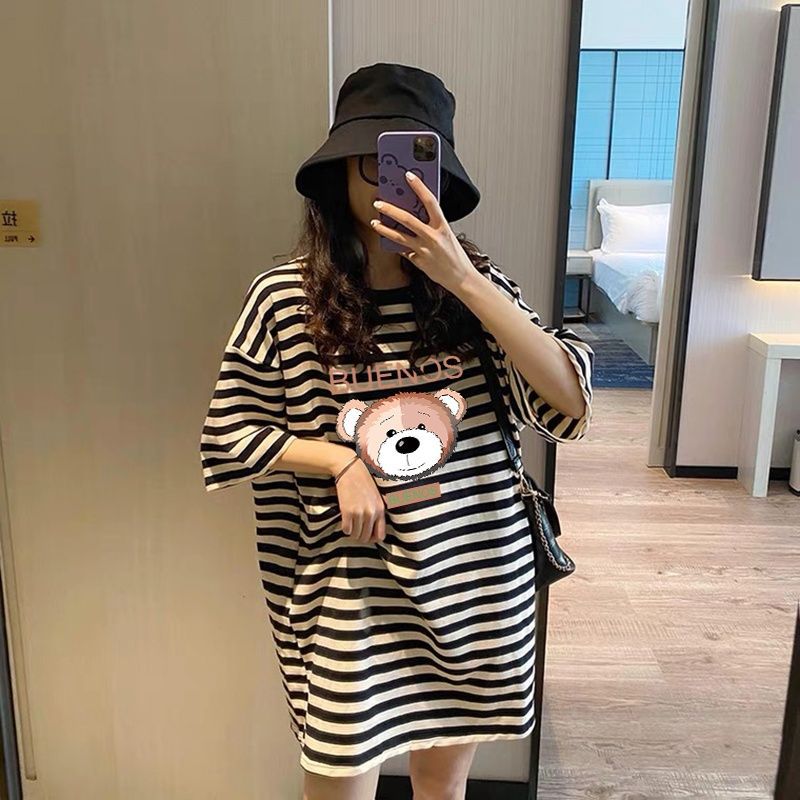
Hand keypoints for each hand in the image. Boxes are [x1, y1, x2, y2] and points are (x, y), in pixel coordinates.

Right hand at [333, 456, 386, 543]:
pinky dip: (345, 528)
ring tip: (351, 526)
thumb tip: (377, 527)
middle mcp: (371, 513)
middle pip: (366, 537)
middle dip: (360, 537)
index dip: (373, 539)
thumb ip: (379, 511)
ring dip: (352, 533)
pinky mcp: (347, 511)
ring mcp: (359, 512)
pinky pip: (346, 529)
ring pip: (356, 535)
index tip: (367, 536)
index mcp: (380, 509)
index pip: (380, 535)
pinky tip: (345, 522)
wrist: (350, 470)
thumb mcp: (378, 496)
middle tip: (356, 531)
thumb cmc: (363, 482)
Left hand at [370, 172, 474, 295]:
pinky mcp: (417, 261)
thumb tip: (416, 211)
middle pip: (408, 219)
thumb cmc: (454, 255)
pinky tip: (389, 240)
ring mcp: (423, 250)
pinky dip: (396, 245)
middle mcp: (432, 237)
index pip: (430, 201)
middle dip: (391, 209)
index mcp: (442, 226)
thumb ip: (433, 224)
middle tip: (379, 203)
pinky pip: (403, 250)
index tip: (409, 175)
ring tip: (375, 222)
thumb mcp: (447, 234)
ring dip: (384, 228)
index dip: (419, 187)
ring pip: (399, 236)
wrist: (459, 277)